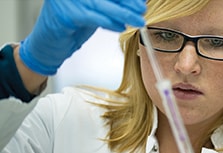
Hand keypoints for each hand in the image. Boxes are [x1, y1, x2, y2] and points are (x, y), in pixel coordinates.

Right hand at [19, 0, 146, 74]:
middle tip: (142, 9)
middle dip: (127, 3)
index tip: (140, 1)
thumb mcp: (94, 10)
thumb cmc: (71, 26)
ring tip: (138, 20)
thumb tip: (135, 3)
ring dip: (123, 14)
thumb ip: (111, 5)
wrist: (48, 46)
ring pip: (102, 5)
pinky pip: (93, 18)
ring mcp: (66, 0)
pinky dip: (110, 23)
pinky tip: (121, 27)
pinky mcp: (65, 15)